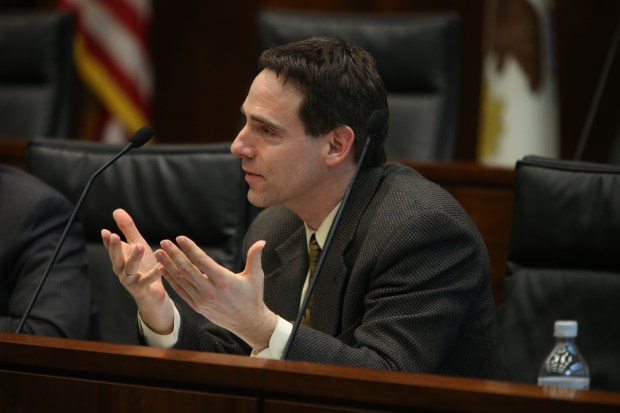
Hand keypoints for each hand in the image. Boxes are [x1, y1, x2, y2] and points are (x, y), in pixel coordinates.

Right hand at [101, 208, 173, 333]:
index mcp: (120, 259)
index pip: (112, 248)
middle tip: (114, 236)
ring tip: (140, 246)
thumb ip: (128, 230)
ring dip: (134, 257)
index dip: (108, 241)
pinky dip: (155, 272)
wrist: (152, 294)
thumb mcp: (137, 245)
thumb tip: (116, 210)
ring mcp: (131, 281)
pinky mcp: (142, 289)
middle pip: (116, 259)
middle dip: (114, 248)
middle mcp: (122, 270)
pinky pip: (148, 280)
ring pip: (129, 269)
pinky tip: (162, 265)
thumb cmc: (144, 267)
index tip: (105, 231)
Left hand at [154, 236, 277, 350]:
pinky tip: (163, 269)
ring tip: (159, 253)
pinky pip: (181, 291)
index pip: (202, 261)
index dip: (190, 248)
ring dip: (168, 265)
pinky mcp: (197, 306)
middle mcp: (210, 290)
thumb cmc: (252, 297)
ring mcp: (202, 300)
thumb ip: (255, 258)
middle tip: (164, 242)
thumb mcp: (256, 277)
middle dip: (174, 254)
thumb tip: (261, 242)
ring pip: (181, 280)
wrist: (247, 322)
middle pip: (187, 269)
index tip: (180, 238)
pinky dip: (171, 280)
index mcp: (224, 280)